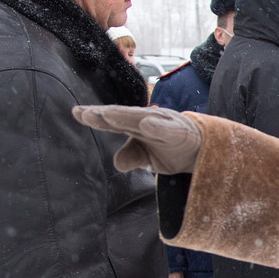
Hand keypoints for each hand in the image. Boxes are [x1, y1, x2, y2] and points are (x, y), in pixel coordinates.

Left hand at [72, 105, 202, 173]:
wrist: (202, 148)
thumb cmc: (170, 148)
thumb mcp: (147, 157)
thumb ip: (131, 157)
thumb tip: (116, 164)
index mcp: (135, 125)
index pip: (112, 120)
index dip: (95, 116)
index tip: (76, 112)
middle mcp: (147, 119)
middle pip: (122, 116)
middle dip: (104, 115)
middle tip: (85, 113)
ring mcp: (163, 123)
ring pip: (141, 119)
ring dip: (124, 116)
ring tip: (107, 114)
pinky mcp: (179, 132)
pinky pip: (167, 129)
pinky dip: (157, 126)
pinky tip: (147, 124)